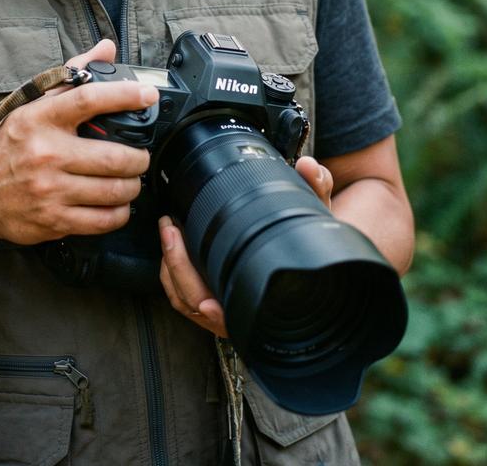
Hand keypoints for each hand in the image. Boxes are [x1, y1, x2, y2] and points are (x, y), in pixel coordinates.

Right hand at [0, 39, 153, 246]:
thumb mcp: (33, 106)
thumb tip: (106, 48)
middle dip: (139, 158)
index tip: (147, 95)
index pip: (88, 99)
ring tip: (131, 180)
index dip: (124, 96)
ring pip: (113, 190)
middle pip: (113, 156)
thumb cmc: (10, 146)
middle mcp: (45, 153)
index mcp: (40, 119)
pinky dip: (120, 212)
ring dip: (132, 186)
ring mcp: (49, 190)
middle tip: (141, 157)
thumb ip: (71, 76)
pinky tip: (118, 203)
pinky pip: (103, 220)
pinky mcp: (53, 219)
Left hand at [159, 155, 334, 336]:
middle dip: (178, 266)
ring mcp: (224, 312)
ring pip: (185, 302)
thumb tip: (309, 167)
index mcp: (269, 306)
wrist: (314, 263)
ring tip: (168, 229)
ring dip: (171, 268)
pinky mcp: (210, 300)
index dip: (220, 315)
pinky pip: (182, 297)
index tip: (207, 304)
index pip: (239, 320)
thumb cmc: (312, 248)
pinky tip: (172, 246)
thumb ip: (317, 190)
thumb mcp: (319, 220)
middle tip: (171, 228)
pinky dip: (172, 274)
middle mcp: (244, 316)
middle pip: (199, 306)